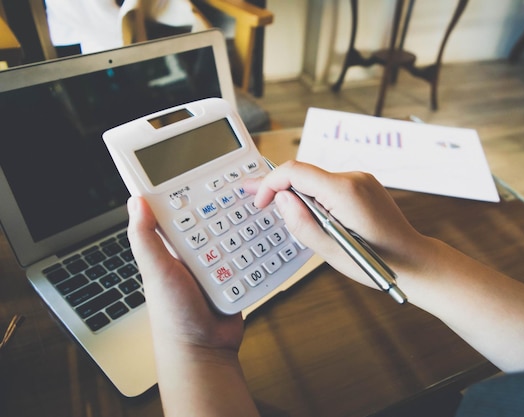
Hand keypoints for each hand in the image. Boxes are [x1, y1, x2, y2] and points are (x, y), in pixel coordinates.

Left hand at [127, 196, 258, 415]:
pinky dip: (258, 246)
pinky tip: (268, 233)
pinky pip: (250, 254)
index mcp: (172, 244)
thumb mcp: (155, 271)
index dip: (191, 189)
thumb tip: (136, 201)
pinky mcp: (236, 274)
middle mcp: (195, 249)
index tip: (206, 169)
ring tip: (262, 204)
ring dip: (247, 224)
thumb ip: (145, 238)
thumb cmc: (173, 316)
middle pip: (215, 216)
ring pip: (235, 232)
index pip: (182, 208)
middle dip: (228, 204)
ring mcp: (218, 261)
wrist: (204, 351)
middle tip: (246, 186)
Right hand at [244, 160, 427, 289]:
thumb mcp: (331, 251)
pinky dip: (315, 196)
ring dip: (298, 194)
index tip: (259, 202)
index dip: (270, 183)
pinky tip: (309, 212)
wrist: (413, 261)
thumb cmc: (377, 261)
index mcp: (345, 191)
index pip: (295, 171)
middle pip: (304, 173)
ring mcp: (362, 180)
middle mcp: (354, 178)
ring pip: (316, 180)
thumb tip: (282, 199)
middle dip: (279, 187)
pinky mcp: (365, 186)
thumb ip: (302, 223)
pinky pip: (330, 185)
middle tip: (254, 197)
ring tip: (280, 209)